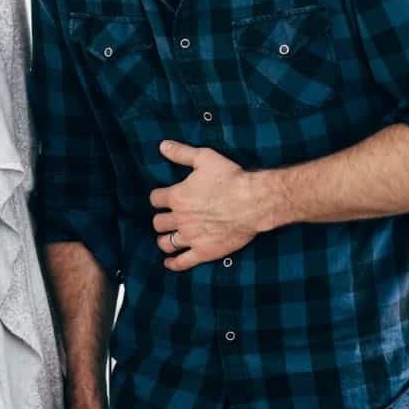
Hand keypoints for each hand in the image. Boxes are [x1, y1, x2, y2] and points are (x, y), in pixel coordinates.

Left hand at [149, 140, 271, 270]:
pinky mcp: (203, 252)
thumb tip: (162, 145)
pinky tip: (169, 263)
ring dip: (164, 240)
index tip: (163, 198)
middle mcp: (179, 219)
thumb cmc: (230, 178)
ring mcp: (191, 237)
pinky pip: (182, 262)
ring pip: (165, 243)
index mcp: (176, 197)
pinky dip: (173, 264)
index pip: (154, 199)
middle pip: (158, 222)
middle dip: (161, 219)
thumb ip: (181, 153)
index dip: (158, 198)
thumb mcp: (204, 158)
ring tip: (168, 237)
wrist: (253, 202)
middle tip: (168, 218)